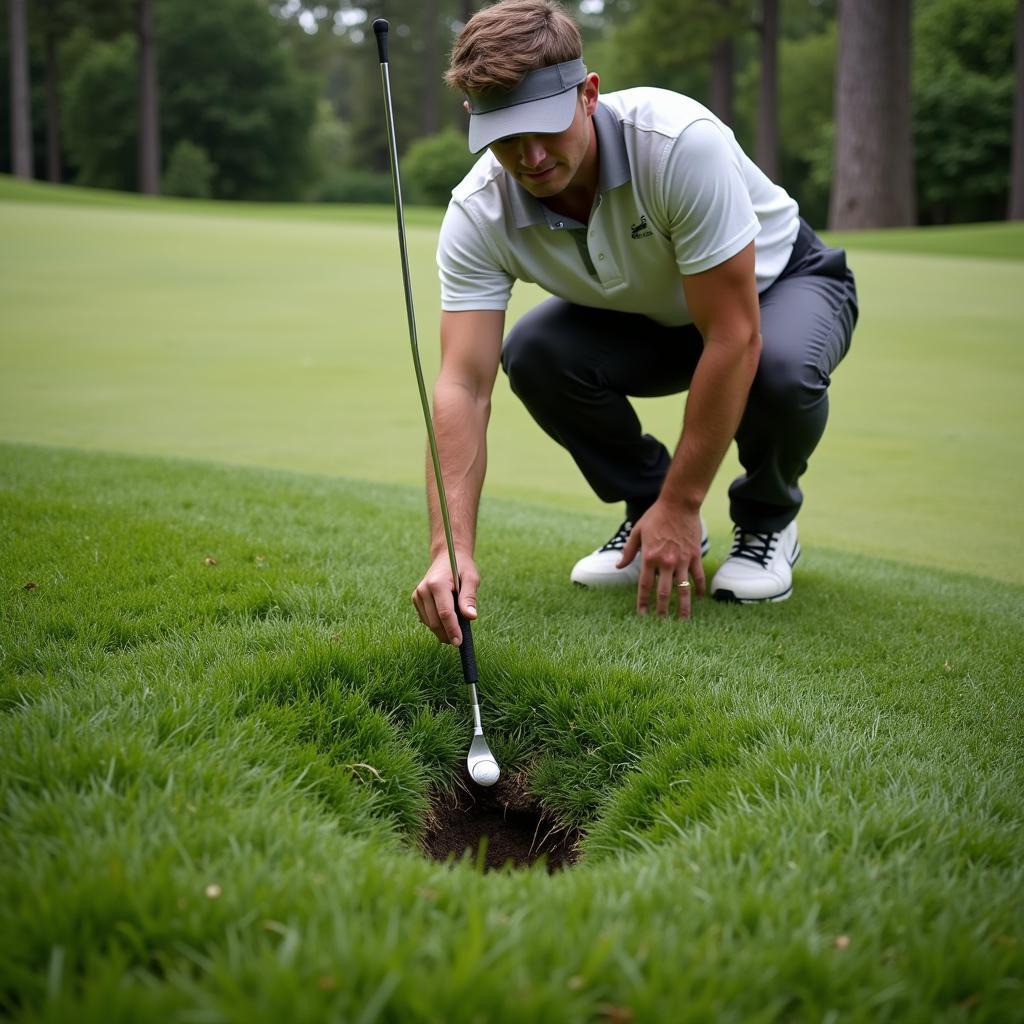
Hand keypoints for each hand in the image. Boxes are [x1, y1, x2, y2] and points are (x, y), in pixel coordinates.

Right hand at [412, 552, 478, 645]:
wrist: (446, 557)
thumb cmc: (461, 568)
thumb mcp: (471, 578)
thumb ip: (469, 597)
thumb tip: (472, 617)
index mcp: (437, 584)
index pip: (445, 613)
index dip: (452, 629)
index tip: (459, 642)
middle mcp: (423, 590)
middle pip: (435, 621)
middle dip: (447, 634)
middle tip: (459, 640)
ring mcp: (417, 595)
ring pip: (429, 623)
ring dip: (442, 631)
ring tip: (455, 629)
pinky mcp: (415, 599)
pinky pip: (426, 619)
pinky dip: (436, 624)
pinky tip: (446, 621)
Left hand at [617, 501, 706, 618]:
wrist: (679, 504)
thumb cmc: (656, 516)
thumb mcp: (637, 531)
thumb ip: (628, 551)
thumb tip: (618, 566)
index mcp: (649, 557)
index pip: (644, 586)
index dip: (642, 602)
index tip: (642, 615)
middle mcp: (666, 562)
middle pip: (664, 593)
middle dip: (662, 610)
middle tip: (661, 625)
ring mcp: (683, 560)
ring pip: (684, 589)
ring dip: (684, 607)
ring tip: (684, 621)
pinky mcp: (695, 556)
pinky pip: (698, 576)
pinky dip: (699, 588)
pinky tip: (699, 598)